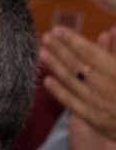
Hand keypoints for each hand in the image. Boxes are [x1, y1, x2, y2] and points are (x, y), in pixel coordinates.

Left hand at [41, 25, 115, 139]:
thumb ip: (115, 53)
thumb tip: (111, 30)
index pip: (90, 53)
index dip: (73, 40)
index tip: (58, 30)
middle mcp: (106, 87)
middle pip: (77, 65)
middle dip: (60, 49)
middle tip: (45, 36)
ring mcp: (97, 104)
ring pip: (71, 82)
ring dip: (55, 66)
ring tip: (42, 53)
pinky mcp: (92, 119)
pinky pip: (72, 103)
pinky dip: (58, 91)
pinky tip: (47, 81)